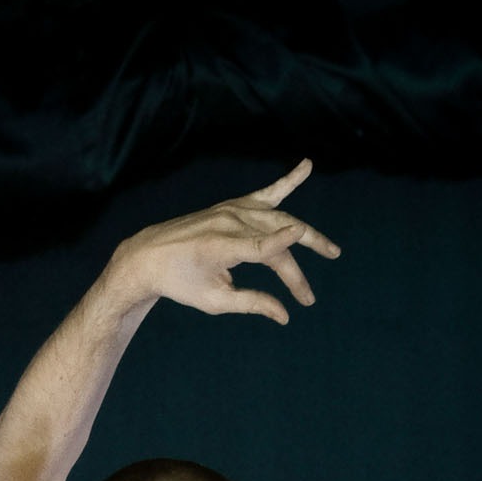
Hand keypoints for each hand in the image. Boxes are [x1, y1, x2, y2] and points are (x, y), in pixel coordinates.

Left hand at [102, 160, 340, 325]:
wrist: (151, 255)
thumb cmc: (181, 282)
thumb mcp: (213, 300)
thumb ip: (251, 303)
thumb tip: (285, 315)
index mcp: (221, 246)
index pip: (259, 246)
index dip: (281, 243)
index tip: (303, 235)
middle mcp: (229, 222)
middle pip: (275, 242)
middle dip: (295, 271)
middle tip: (310, 299)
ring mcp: (233, 210)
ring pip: (279, 220)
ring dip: (305, 237)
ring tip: (330, 250)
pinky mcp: (233, 207)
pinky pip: (267, 193)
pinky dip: (288, 181)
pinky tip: (306, 165)